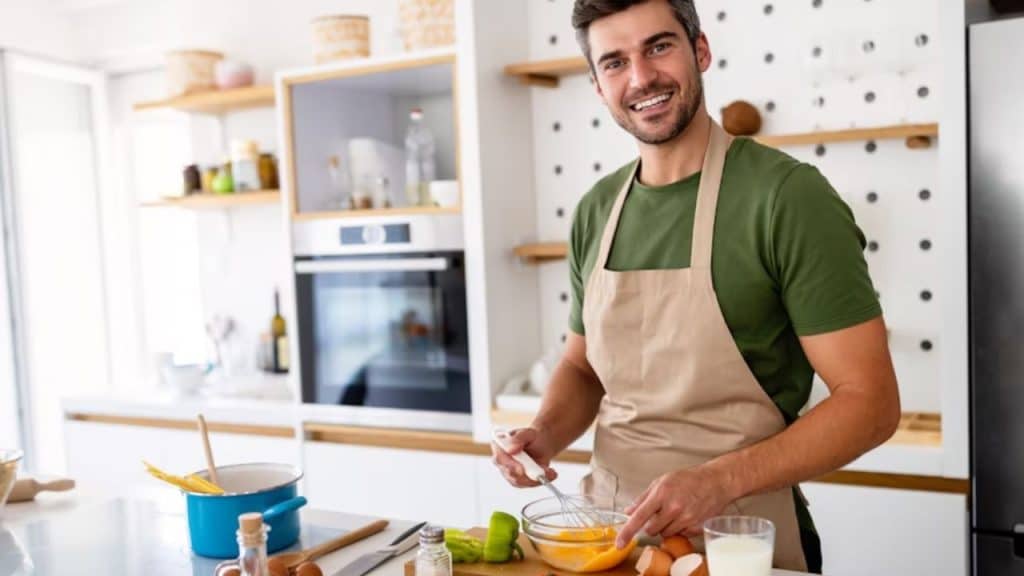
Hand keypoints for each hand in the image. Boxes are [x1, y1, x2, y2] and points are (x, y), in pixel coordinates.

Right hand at [491, 427, 558, 487]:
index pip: (499, 458)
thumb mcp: (528, 433)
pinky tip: (549, 474)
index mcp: (499, 446)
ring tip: (549, 471)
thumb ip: (519, 438)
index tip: (521, 469)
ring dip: (535, 478)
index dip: (509, 465)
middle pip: (508, 473)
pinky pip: (528, 484)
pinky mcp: (518, 480)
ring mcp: (509, 472)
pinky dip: (539, 480)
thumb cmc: (532, 437)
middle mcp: (501, 461)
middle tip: (541, 473)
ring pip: (519, 481)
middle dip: (525, 475)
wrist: (541, 444)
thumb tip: (510, 449)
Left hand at [615, 465, 736, 548]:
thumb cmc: (688, 479)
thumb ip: (643, 498)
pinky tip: (686, 515)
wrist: (716, 481)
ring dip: (666, 526)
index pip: (639, 517)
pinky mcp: (696, 526)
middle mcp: (673, 507)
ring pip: (665, 534)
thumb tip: (628, 511)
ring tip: (675, 511)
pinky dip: (680, 528)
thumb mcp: (662, 481)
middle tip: (661, 512)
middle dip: (651, 524)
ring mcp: (686, 518)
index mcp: (661, 493)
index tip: (619, 543)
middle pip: (651, 530)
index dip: (627, 532)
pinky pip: (680, 535)